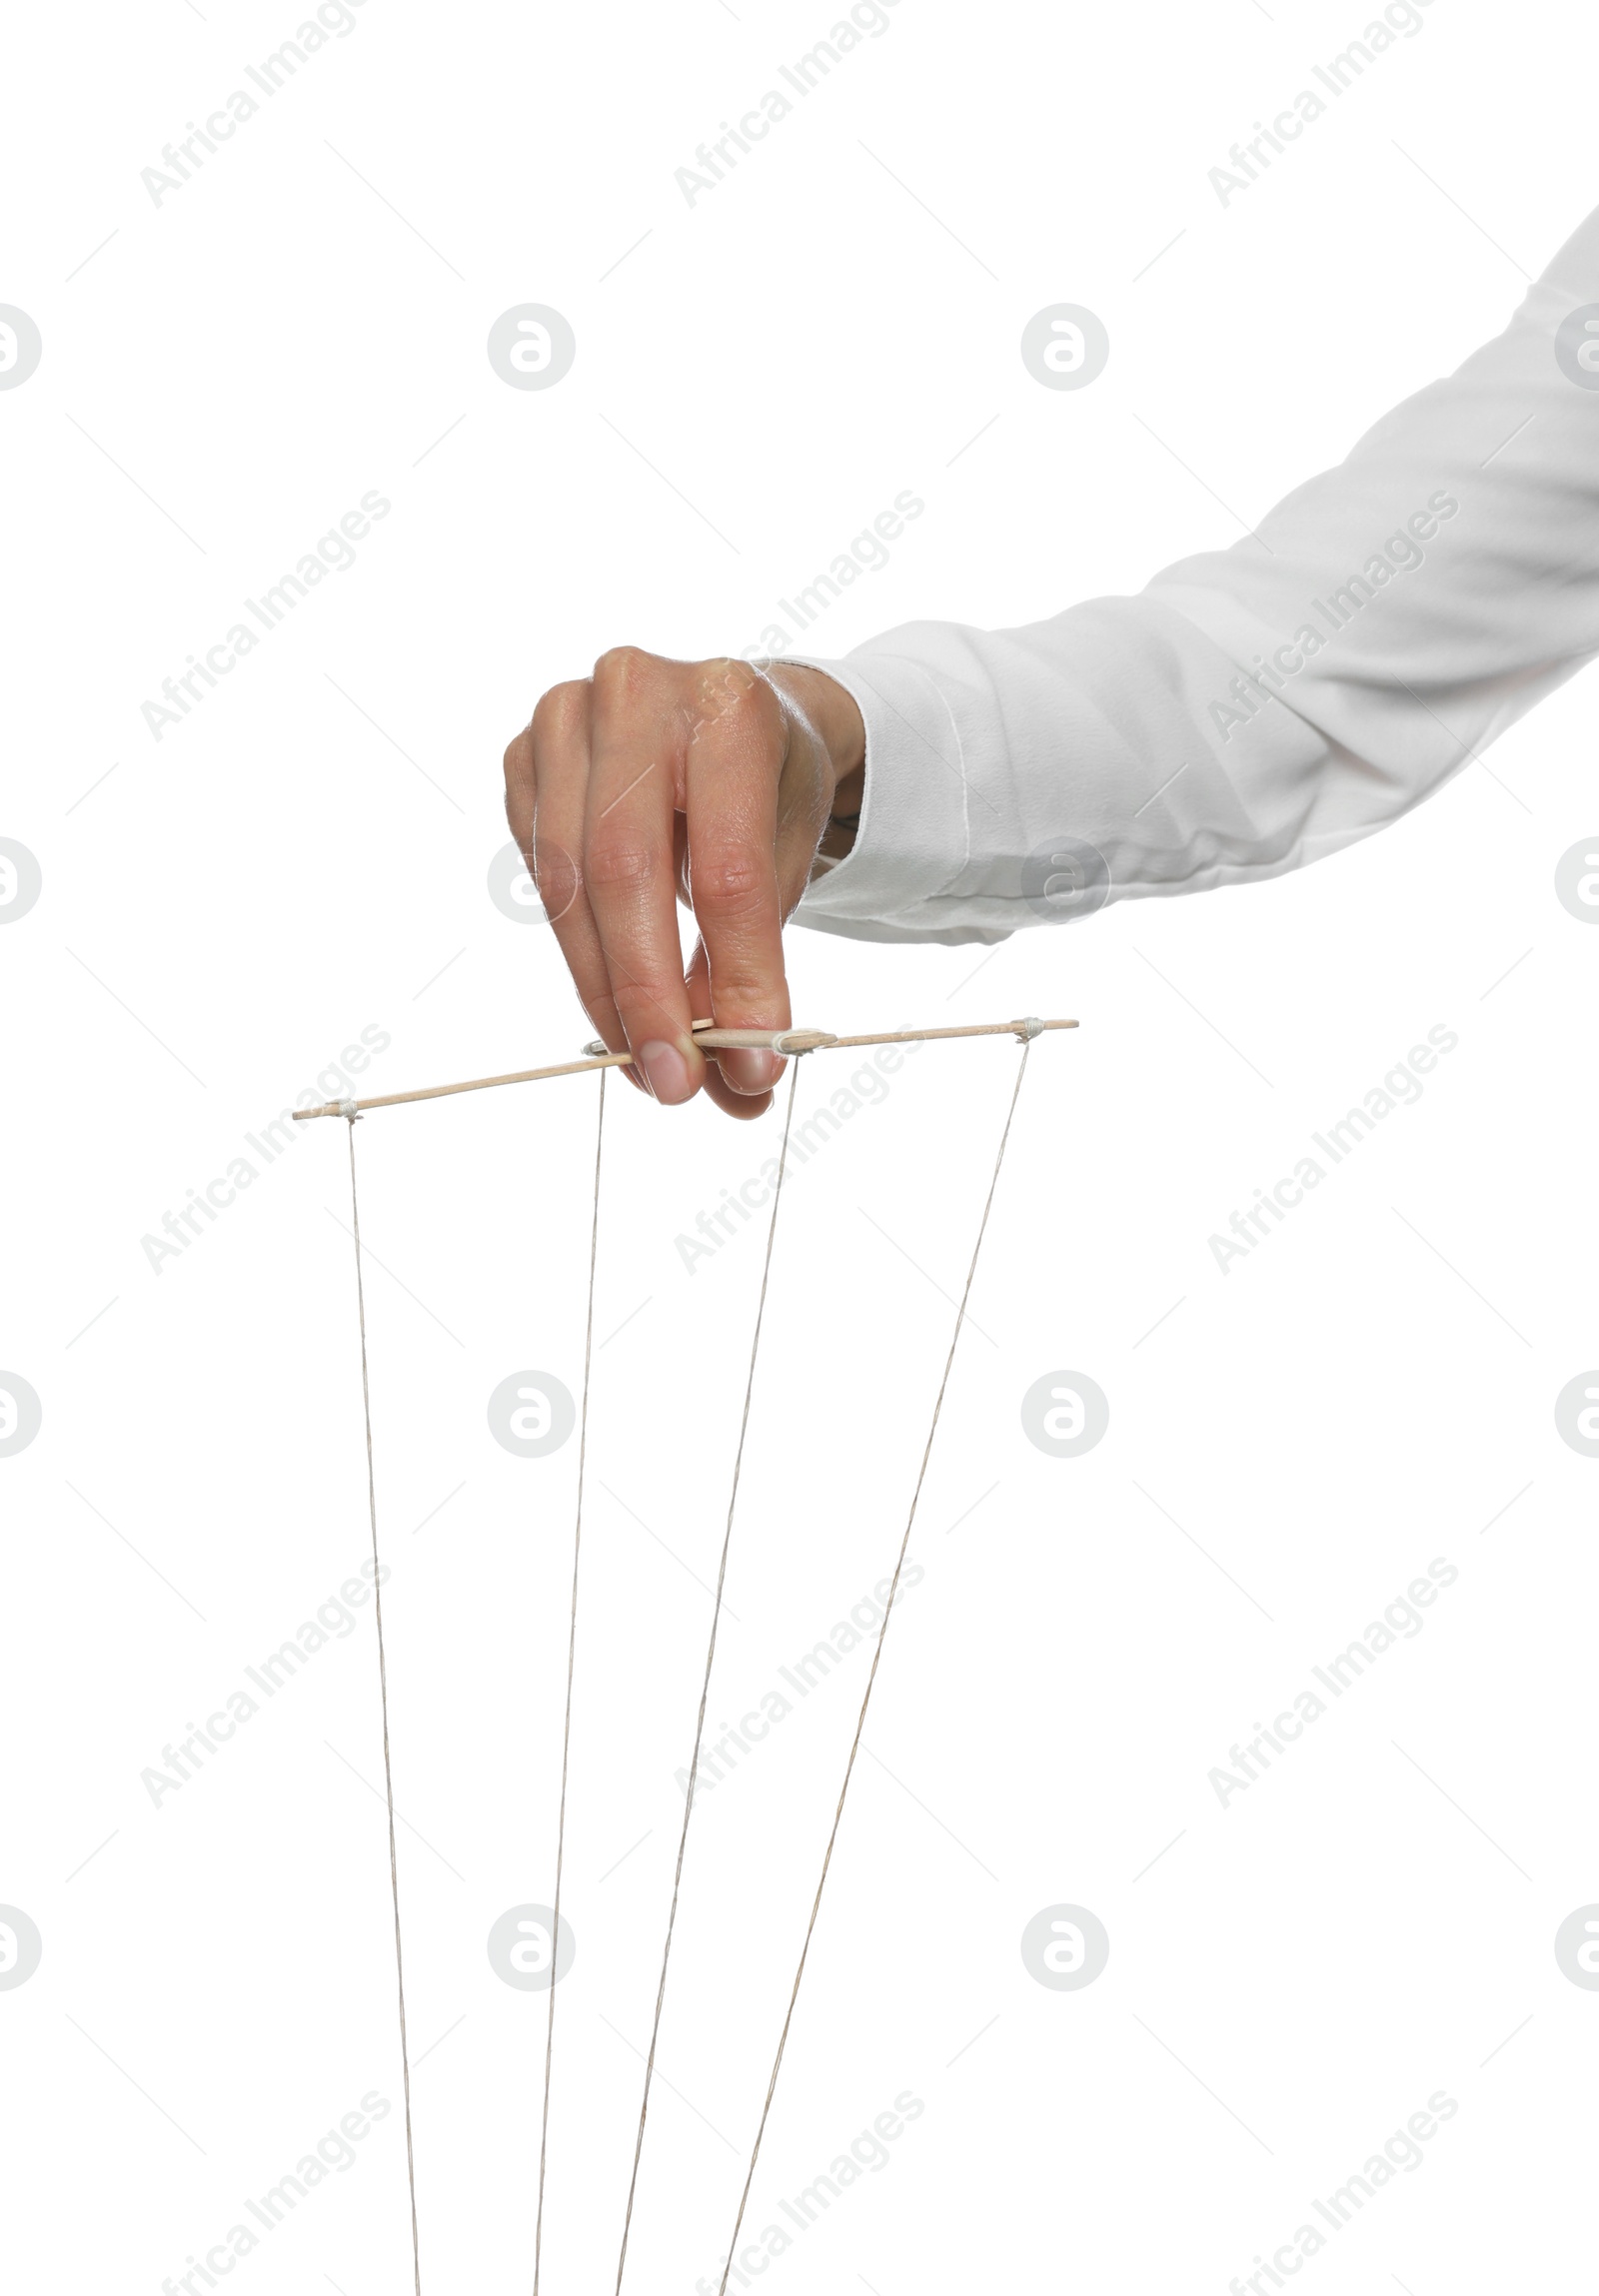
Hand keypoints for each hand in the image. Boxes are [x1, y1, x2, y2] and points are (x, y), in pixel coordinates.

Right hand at [503, 650, 864, 1118]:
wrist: (724, 721)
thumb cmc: (761, 794)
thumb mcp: (785, 864)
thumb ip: (755, 966)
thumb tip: (737, 1088)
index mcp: (729, 707)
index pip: (729, 869)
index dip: (737, 977)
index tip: (748, 1064)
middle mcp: (637, 694)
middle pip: (624, 874)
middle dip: (648, 997)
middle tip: (675, 1085)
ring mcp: (565, 718)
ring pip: (568, 884)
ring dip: (604, 991)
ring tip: (646, 1058)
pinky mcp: (521, 754)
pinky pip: (539, 874)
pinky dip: (576, 946)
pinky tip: (611, 987)